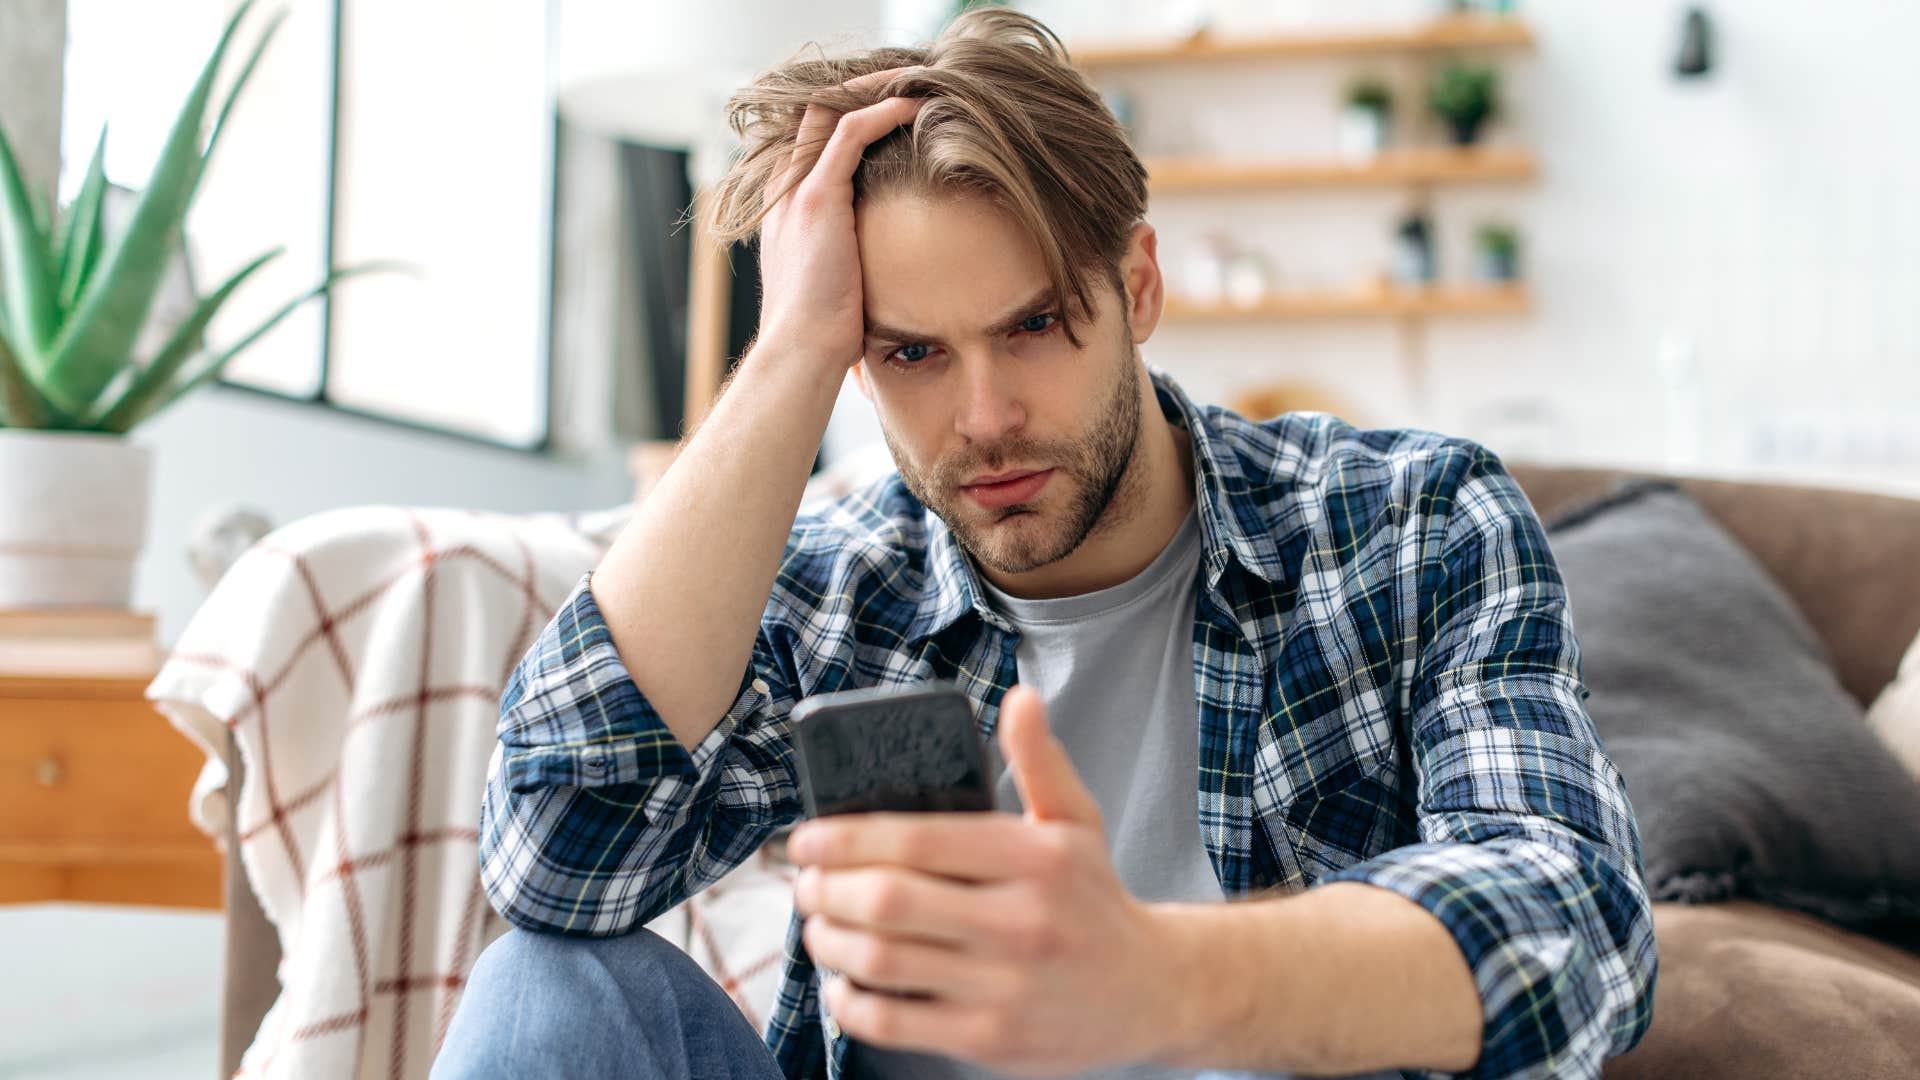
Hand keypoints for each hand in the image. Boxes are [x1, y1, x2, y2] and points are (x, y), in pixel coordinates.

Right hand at [755, 68, 923, 372]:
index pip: (810, 137)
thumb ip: (853, 261)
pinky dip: (883, 111)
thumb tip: (885, 271)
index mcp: (784, 207)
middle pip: (814, 111)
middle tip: (908, 83)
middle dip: (861, 90)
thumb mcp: (838, 285)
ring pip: (829, 109)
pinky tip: (915, 107)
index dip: (849, 112)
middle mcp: (784, 190)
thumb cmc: (824, 335)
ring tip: (917, 83)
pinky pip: (849, 132)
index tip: (894, 107)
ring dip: (875, 88)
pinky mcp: (817, 199)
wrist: (801, 355)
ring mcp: (796, 191)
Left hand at [787, 686, 1180, 1075]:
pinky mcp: (990, 1040)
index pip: (919, 840)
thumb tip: (1021, 699)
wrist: (1149, 992)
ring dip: (830, 941)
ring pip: (882, 962)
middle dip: (826, 889)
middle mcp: (1022, 923)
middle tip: (804, 883)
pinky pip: (895, 1023)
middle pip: (889, 901)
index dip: (847, 837)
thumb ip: (1039, 761)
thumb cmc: (1094, 899)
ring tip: (817, 926)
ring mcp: (1006, 986)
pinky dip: (852, 1002)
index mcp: (1037, 859)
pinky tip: (844, 982)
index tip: (807, 838)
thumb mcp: (1077, 822)